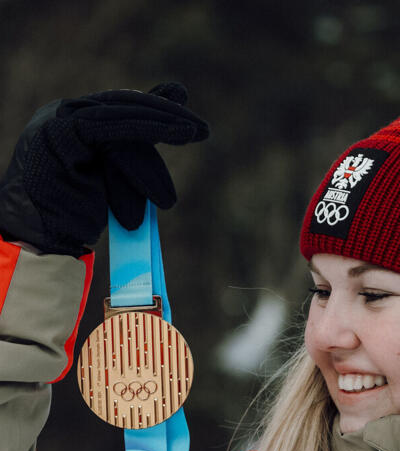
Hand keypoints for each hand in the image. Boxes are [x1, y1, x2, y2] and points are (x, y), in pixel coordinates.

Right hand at [0, 82, 208, 256]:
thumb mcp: (114, 181)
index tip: (189, 113)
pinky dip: (145, 129)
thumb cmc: (78, 218)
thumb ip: (134, 156)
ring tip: (193, 133)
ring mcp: (58, 122)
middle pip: (122, 106)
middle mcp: (62, 115)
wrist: (43, 241)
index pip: (120, 108)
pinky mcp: (61, 134)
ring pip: (120, 116)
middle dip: (165, 114)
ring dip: (161, 125)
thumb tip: (164, 138)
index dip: (156, 108)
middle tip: (202, 128)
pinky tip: (173, 133)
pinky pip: (110, 127)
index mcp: (71, 122)